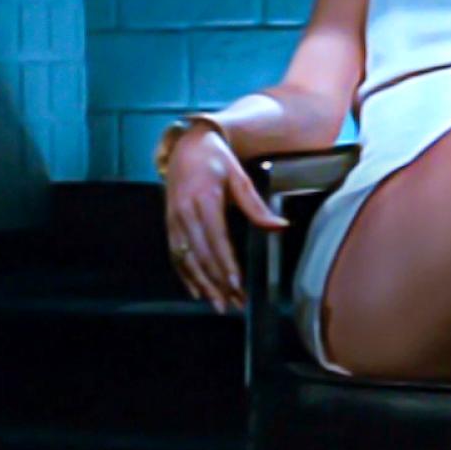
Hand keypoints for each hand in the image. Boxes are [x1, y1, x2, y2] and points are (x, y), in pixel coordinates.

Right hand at [163, 127, 289, 313]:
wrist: (186, 145)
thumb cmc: (216, 159)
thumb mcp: (239, 176)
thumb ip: (256, 205)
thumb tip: (281, 226)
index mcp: (204, 198)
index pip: (216, 239)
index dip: (226, 265)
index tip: (237, 286)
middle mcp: (185, 211)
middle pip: (202, 255)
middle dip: (217, 282)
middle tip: (233, 304)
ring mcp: (174, 219)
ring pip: (187, 259)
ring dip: (202, 284)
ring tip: (217, 304)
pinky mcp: (169, 223)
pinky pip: (175, 254)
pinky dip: (185, 275)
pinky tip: (196, 291)